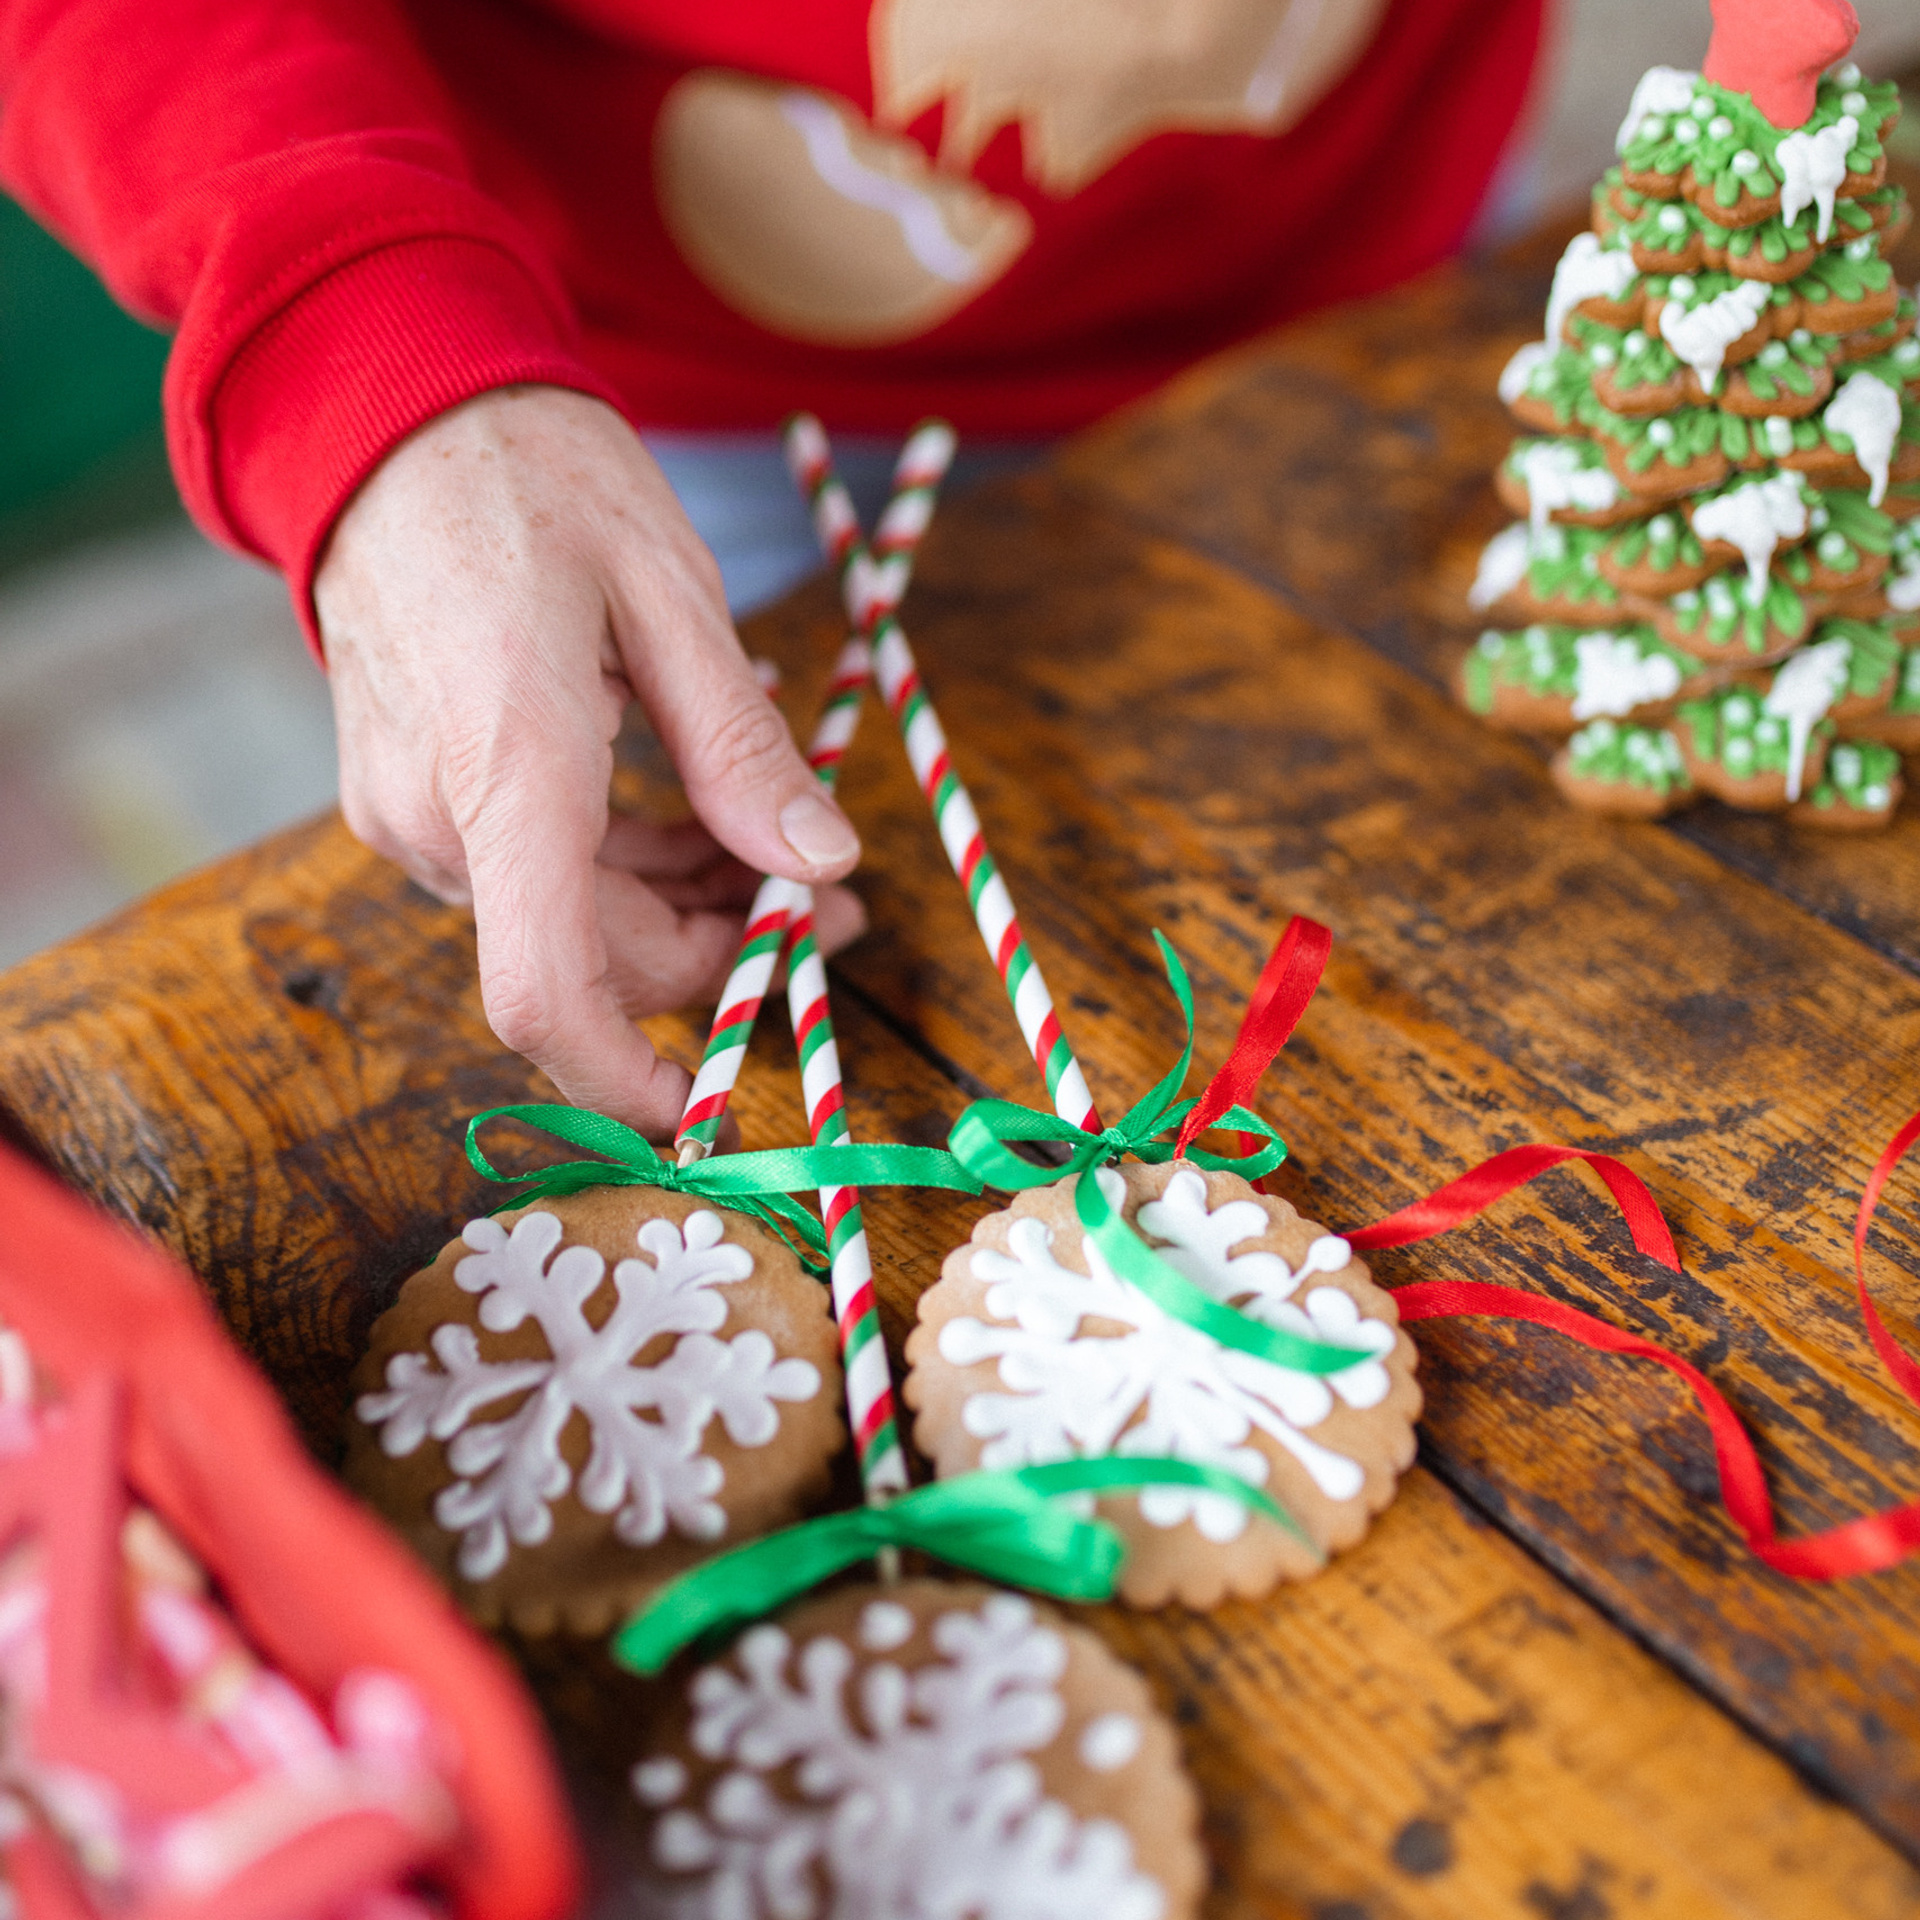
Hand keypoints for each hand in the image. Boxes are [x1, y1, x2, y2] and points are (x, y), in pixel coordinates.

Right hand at [314, 385, 864, 1137]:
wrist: (382, 408)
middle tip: (827, 899)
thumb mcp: (670, 595)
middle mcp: (441, 815)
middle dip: (718, 951)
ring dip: (681, 901)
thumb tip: (822, 867)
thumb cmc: (531, 477)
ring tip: (776, 835)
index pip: (547, 992)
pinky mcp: (411, 790)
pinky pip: (533, 869)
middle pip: (595, 959)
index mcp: (509, 770)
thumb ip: (742, 750)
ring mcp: (413, 808)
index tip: (710, 1104)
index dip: (628, 1078)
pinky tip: (690, 796)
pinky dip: (622, 860)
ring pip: (570, 919)